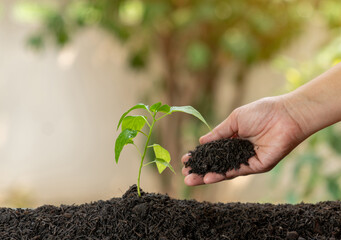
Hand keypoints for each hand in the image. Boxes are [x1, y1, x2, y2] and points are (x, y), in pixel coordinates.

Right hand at [182, 96, 305, 185]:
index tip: (186, 159)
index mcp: (234, 138)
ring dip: (208, 176)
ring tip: (191, 180)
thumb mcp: (234, 120)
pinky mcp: (257, 166)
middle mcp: (239, 151)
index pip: (213, 150)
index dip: (200, 156)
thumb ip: (219, 133)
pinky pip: (237, 172)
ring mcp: (247, 160)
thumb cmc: (261, 112)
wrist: (285, 115)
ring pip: (224, 170)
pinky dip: (222, 175)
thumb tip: (202, 141)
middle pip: (217, 163)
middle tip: (185, 174)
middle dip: (201, 169)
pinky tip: (209, 177)